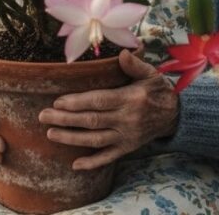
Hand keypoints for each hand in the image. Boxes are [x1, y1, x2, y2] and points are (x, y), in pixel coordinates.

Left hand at [38, 49, 178, 170]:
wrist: (175, 115)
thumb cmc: (157, 90)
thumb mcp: (151, 73)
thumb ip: (135, 65)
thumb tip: (123, 53)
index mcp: (130, 99)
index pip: (99, 101)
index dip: (78, 102)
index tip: (58, 101)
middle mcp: (126, 119)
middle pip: (91, 120)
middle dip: (65, 119)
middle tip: (43, 116)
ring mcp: (126, 136)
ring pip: (95, 140)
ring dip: (71, 138)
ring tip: (50, 134)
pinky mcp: (127, 148)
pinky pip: (108, 157)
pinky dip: (92, 162)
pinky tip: (75, 164)